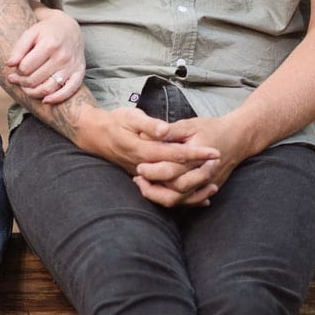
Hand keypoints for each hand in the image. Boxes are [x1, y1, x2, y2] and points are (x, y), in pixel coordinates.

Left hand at [5, 8, 85, 103]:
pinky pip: (69, 91)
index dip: (17, 70)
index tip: (15, 68)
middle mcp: (62, 56)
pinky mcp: (79, 73)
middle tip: (17, 79)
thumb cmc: (47, 31)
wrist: (70, 29)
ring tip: (25, 88)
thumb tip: (9, 64)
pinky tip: (45, 100)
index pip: (25, 67)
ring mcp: (71, 66)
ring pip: (48, 88)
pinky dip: (56, 98)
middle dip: (22, 82)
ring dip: (33, 92)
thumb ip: (19, 48)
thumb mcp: (31, 33)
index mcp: (49, 44)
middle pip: (35, 79)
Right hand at [79, 106, 219, 186]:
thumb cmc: (115, 122)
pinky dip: (183, 197)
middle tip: (219, 165)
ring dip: (193, 190)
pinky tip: (199, 198)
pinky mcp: (144, 180)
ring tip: (213, 184)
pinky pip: (165, 193)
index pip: (175, 154)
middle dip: (199, 172)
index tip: (215, 151)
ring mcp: (144, 177)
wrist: (96, 136)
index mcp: (144, 150)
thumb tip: (165, 131)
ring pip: (171, 191)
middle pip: (176, 176)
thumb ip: (149, 124)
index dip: (196, 153)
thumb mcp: (130, 116)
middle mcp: (144, 167)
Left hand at [134, 114, 245, 207]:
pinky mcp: (208, 188)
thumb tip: (147, 134)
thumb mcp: (190, 125)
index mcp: (196, 157)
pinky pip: (190, 201)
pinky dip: (175, 200)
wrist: (238, 138)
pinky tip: (161, 193)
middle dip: (154, 187)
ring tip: (145, 186)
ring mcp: (207, 184)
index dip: (153, 171)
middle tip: (138, 179)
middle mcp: (203, 174)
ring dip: (161, 196)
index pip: (171, 171)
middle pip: (176, 190)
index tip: (139, 167)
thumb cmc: (212, 129)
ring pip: (182, 200)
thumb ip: (169, 131)